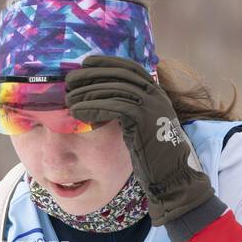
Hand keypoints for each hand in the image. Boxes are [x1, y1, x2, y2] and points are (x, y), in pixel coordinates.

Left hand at [65, 55, 225, 241]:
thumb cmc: (154, 157)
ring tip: (68, 99)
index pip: (130, 68)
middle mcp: (156, 95)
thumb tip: (104, 101)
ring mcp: (151, 106)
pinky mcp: (143, 119)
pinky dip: (93, 107)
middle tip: (70, 80)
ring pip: (114, 89)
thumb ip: (131, 110)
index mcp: (157, 94)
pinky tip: (77, 112)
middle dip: (92, 75)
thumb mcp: (143, 127)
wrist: (172, 177)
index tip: (86, 64)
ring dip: (88, 92)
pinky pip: (113, 107)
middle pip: (119, 75)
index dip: (107, 63)